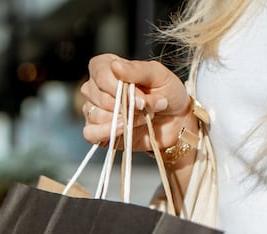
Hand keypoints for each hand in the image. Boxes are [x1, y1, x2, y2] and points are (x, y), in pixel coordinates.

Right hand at [80, 54, 196, 152]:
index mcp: (106, 68)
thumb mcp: (159, 74)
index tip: (141, 97)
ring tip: (141, 118)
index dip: (119, 87)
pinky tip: (123, 129)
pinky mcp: (97, 132)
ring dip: (124, 119)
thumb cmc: (167, 92)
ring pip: (97, 115)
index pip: (100, 73)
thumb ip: (137, 70)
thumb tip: (115, 66)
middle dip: (126, 106)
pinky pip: (90, 133)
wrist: (176, 119)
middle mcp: (95, 88)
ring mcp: (94, 110)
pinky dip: (106, 133)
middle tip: (145, 107)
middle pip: (99, 97)